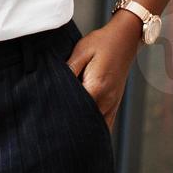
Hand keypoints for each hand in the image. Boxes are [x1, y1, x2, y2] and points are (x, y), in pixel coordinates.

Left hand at [65, 10, 141, 129]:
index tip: (47, 119)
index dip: (60, 115)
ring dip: (82, 130)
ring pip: (96, 128)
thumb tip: (53, 86)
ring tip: (64, 133)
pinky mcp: (114, 104)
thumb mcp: (81, 51)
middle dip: (70, 127)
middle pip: (85, 123)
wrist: (125, 38)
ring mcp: (112, 104)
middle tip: (53, 131)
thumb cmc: (101, 43)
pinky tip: (83, 133)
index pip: (75, 110)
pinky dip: (94, 130)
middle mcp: (106, 100)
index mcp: (96, 88)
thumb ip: (68, 70)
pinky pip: (105, 125)